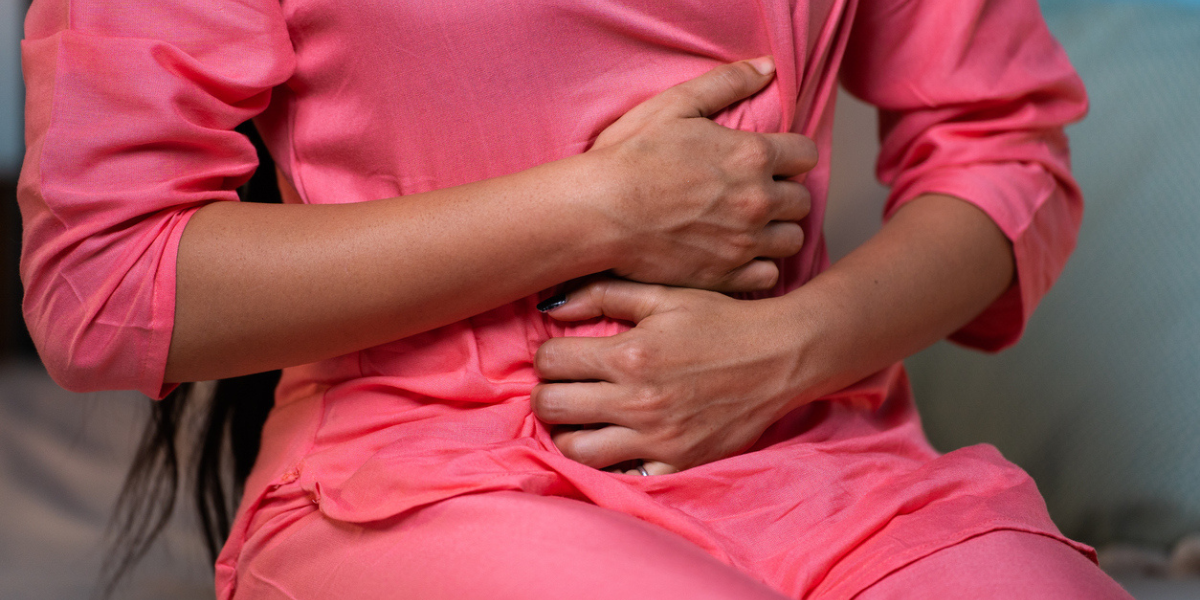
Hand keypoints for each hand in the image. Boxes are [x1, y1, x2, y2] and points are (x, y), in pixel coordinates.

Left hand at [531, 278, 809, 472]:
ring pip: (575, 449)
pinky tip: (615, 441)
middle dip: (547, 394)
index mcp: (629, 354)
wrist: (780, 357)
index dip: (547, 356)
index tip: (560, 356)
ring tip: (582, 418)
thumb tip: (551, 308)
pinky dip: (610, 461)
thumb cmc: (721, 321)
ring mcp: (656, 438)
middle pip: (551, 407)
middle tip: (562, 388)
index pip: (549, 361)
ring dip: (569, 433)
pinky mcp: (677, 463)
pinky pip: (621, 475)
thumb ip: (604, 294)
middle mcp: (637, 400)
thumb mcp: (664, 295)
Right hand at [587, 57, 816, 292]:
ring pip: (792, 240)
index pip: (806, 155)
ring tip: (751, 226)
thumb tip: (767, 68)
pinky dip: (759, 266)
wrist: (598, 212)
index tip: (772, 161)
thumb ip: (727, 83)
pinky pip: (769, 275)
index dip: (791, 156)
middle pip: (802, 201)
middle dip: (785, 194)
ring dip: (777, 231)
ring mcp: (743, 242)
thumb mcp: (675, 105)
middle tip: (756, 193)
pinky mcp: (725, 275)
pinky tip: (737, 254)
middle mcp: (756, 201)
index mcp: (752, 156)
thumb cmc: (629, 157)